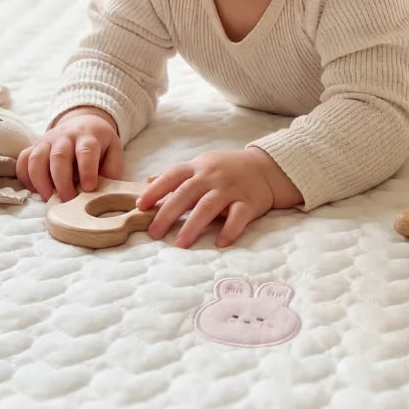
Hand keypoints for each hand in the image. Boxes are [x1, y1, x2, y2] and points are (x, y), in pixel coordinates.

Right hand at [16, 107, 122, 201]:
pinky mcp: (34, 147)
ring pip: (36, 158)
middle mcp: (65, 137)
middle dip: (62, 182)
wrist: (84, 123)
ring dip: (41, 182)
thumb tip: (103, 193)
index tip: (89, 188)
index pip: (86, 151)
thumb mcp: (114, 152)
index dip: (87, 170)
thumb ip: (111, 171)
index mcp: (88, 137)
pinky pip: (23, 161)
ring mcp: (47, 141)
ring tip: (50, 199)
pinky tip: (36, 190)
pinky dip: (25, 178)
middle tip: (69, 200)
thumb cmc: (100, 145)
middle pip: (59, 156)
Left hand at [137, 147, 301, 248]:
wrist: (267, 167)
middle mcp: (212, 177)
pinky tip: (220, 243)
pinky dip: (230, 229)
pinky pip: (239, 216)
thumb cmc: (228, 168)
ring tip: (181, 244)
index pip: (173, 176)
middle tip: (155, 232)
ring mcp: (231, 189)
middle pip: (187, 193)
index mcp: (198, 167)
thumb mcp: (201, 165)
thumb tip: (147, 182)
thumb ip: (175, 175)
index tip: (141, 205)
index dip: (156, 190)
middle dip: (168, 213)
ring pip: (209, 206)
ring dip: (194, 225)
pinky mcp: (249, 202)